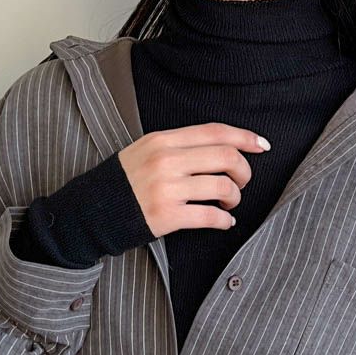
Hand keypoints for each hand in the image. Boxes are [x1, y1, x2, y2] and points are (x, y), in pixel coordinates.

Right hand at [118, 123, 270, 237]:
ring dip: (235, 197)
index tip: (262, 146)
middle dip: (244, 171)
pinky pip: (210, 216)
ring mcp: (167, 189)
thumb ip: (178, 147)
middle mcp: (166, 160)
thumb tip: (219, 149)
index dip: (244, 137)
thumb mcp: (146, 151)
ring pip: (222, 187)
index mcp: (163, 140)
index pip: (214, 132)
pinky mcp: (167, 216)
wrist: (93, 210)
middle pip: (225, 157)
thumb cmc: (124, 182)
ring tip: (229, 203)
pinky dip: (224, 221)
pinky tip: (224, 222)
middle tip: (242, 182)